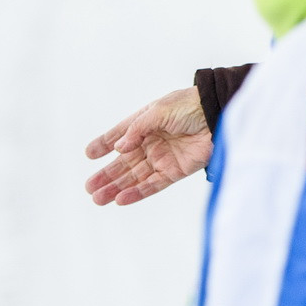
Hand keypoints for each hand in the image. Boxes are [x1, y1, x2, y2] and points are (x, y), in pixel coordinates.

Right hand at [84, 87, 213, 205]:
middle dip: (107, 176)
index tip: (89, 154)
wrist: (217, 114)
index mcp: (146, 123)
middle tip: (88, 188)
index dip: (105, 144)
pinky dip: (137, 193)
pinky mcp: (176, 170)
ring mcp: (163, 158)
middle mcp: (152, 142)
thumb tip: (118, 149)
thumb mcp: (158, 111)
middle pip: (125, 162)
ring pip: (135, 177)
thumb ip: (137, 130)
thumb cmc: (190, 106)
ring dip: (117, 188)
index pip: (120, 135)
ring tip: (97, 198)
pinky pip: (153, 185)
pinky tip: (121, 199)